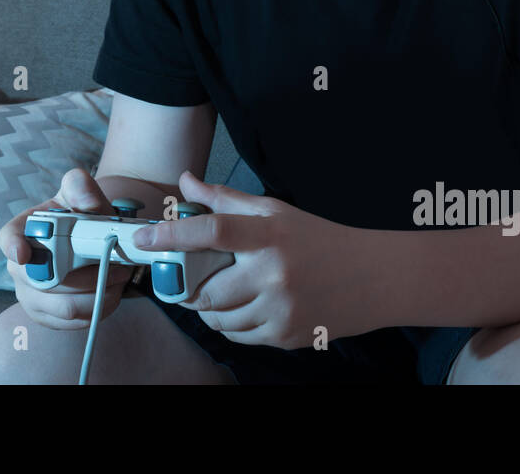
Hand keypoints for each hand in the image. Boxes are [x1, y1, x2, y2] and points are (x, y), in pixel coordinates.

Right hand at [0, 168, 133, 329]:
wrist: (91, 241)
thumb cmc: (81, 216)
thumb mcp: (82, 195)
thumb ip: (81, 187)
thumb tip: (84, 196)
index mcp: (23, 232)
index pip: (9, 238)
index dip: (12, 246)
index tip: (22, 253)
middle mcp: (20, 267)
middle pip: (45, 281)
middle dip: (87, 275)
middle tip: (117, 263)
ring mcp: (31, 296)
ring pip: (65, 307)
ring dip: (99, 294)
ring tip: (119, 276)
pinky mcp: (49, 318)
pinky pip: (76, 322)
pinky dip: (100, 308)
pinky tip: (111, 291)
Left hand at [132, 171, 368, 349]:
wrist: (375, 277)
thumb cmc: (319, 239)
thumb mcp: (275, 212)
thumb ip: (226, 199)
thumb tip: (186, 182)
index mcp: (268, 234)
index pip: (213, 230)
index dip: (173, 235)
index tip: (144, 239)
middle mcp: (273, 274)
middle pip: (207, 292)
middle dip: (191, 290)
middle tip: (190, 279)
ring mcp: (281, 309)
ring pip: (220, 321)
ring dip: (211, 310)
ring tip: (225, 291)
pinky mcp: (287, 336)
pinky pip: (241, 337)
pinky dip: (235, 325)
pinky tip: (249, 307)